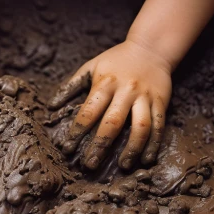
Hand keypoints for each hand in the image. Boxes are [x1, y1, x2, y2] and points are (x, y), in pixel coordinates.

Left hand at [48, 39, 171, 169]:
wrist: (151, 47)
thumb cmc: (115, 60)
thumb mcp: (90, 66)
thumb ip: (71, 86)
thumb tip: (52, 106)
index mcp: (106, 83)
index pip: (89, 111)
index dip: (77, 131)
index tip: (68, 149)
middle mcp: (126, 91)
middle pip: (113, 122)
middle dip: (100, 146)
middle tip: (90, 165)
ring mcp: (145, 97)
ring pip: (140, 126)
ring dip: (132, 148)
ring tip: (123, 166)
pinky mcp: (161, 102)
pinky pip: (158, 126)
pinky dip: (153, 144)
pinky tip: (146, 159)